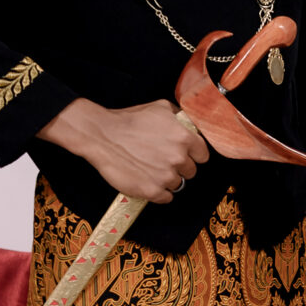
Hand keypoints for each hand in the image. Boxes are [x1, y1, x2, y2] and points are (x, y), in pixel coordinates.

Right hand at [37, 97, 207, 203]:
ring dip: (167, 179)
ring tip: (151, 169)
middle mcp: (178, 158)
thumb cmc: (129, 120)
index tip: (184, 155)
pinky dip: (159, 193)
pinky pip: (166, 198)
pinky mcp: (152, 191)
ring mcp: (165, 176)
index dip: (193, 155)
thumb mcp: (159, 108)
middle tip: (162, 160)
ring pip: (177, 184)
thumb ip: (180, 117)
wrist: (102, 136)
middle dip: (179, 167)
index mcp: (184, 137)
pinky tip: (148, 181)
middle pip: (190, 171)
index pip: (203, 155)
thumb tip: (190, 124)